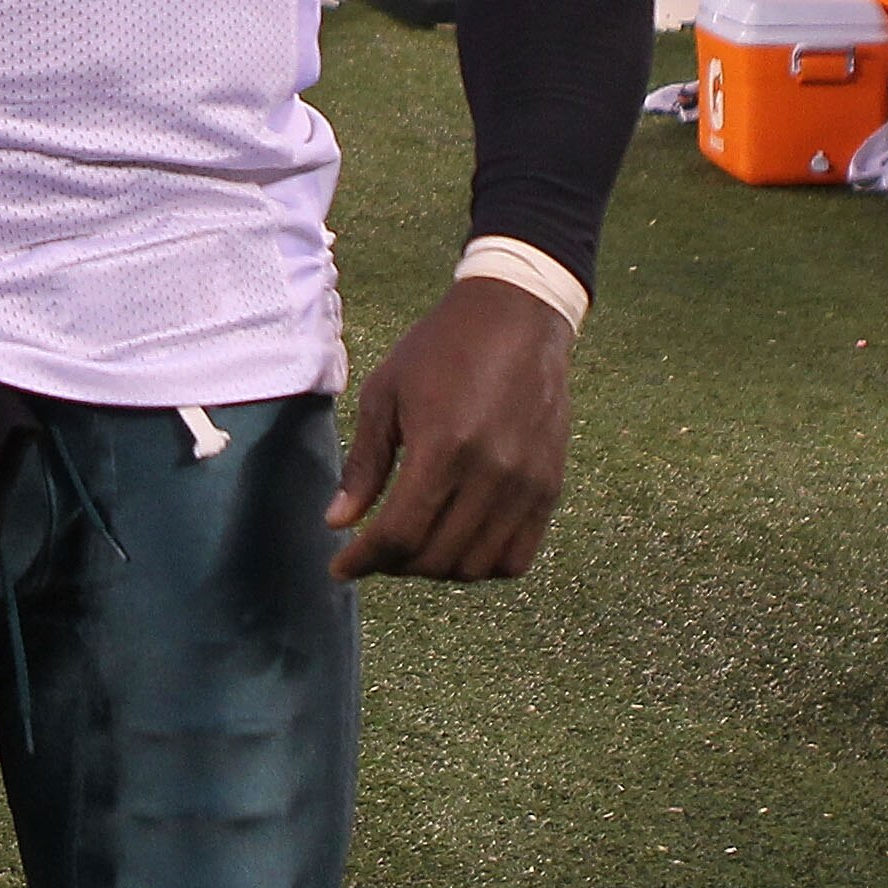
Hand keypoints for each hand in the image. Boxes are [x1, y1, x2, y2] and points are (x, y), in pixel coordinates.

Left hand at [325, 277, 572, 583]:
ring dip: (436, 570)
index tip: (340, 567)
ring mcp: (526, 485)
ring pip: (476, 567)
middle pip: (435, 558)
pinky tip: (457, 543)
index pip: (400, 534)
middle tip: (374, 551)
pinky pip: (517, 558)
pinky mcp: (550, 488)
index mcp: (444, 447)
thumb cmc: (439, 350)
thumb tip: (338, 523)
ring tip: (413, 547)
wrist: (516, 318)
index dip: (364, 559)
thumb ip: (364, 464)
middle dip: (394, 565)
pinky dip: (482, 565)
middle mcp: (491, 474)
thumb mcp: (385, 394)